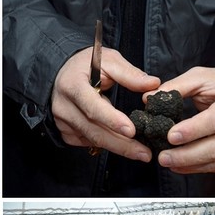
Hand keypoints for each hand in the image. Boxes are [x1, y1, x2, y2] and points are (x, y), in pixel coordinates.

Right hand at [51, 47, 160, 161]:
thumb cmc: (86, 65)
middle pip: (94, 130)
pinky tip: (121, 144)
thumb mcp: (108, 60)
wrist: (61, 73)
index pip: (92, 106)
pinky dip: (105, 144)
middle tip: (144, 153)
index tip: (132, 131)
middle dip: (121, 144)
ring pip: (92, 140)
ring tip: (140, 152)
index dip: (112, 120)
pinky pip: (87, 142)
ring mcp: (62, 122)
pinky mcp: (65, 132)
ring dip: (117, 147)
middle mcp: (64, 107)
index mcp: (72, 85)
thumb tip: (153, 84)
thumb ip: (129, 74)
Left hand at [151, 67, 214, 172]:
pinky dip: (196, 168)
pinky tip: (179, 166)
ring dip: (188, 164)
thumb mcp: (200, 78)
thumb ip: (175, 87)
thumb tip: (148, 98)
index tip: (170, 136)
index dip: (193, 130)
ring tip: (167, 161)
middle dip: (186, 155)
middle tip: (163, 157)